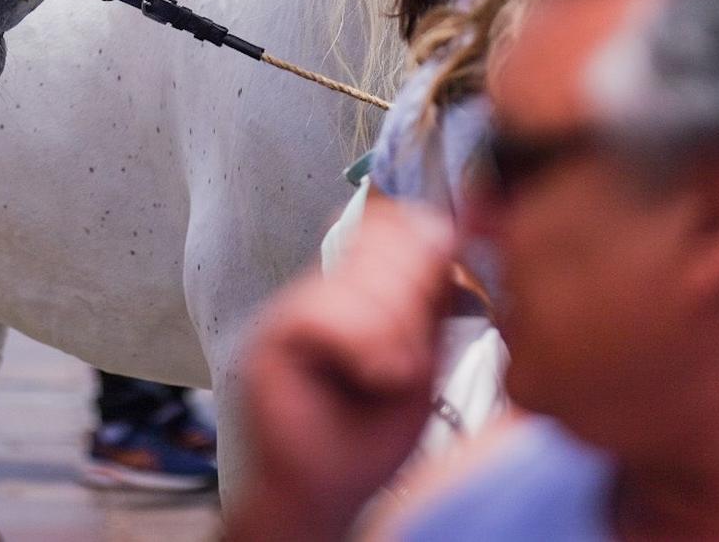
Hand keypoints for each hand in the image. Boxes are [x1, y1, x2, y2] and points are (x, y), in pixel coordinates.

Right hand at [228, 200, 456, 540]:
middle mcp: (320, 290)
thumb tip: (446, 237)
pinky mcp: (272, 338)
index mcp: (355, 290)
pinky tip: (375, 376)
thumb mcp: (420, 363)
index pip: (387, 226)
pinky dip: (362, 344)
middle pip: (378, 246)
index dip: (420, 236)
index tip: (446, 256)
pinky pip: (324, 314)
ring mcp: (293, 309)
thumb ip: (428, 306)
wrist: (323, 494)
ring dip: (392, 331)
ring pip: (357, 284)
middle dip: (413, 298)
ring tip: (394, 376)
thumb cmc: (367, 438)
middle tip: (412, 357)